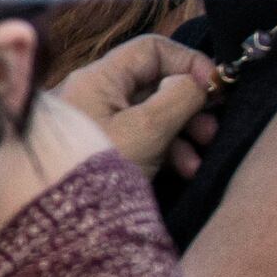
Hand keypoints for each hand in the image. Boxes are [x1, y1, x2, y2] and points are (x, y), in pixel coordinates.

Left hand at [53, 36, 222, 180]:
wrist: (60, 226)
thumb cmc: (96, 172)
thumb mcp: (145, 131)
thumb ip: (177, 98)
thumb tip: (194, 80)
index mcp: (98, 79)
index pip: (150, 50)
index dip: (187, 61)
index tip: (215, 86)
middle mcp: (95, 96)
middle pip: (155, 84)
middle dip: (190, 105)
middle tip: (211, 129)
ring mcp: (99, 126)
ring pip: (153, 116)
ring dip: (184, 134)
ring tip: (199, 159)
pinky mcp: (105, 153)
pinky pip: (143, 140)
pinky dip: (167, 151)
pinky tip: (185, 172)